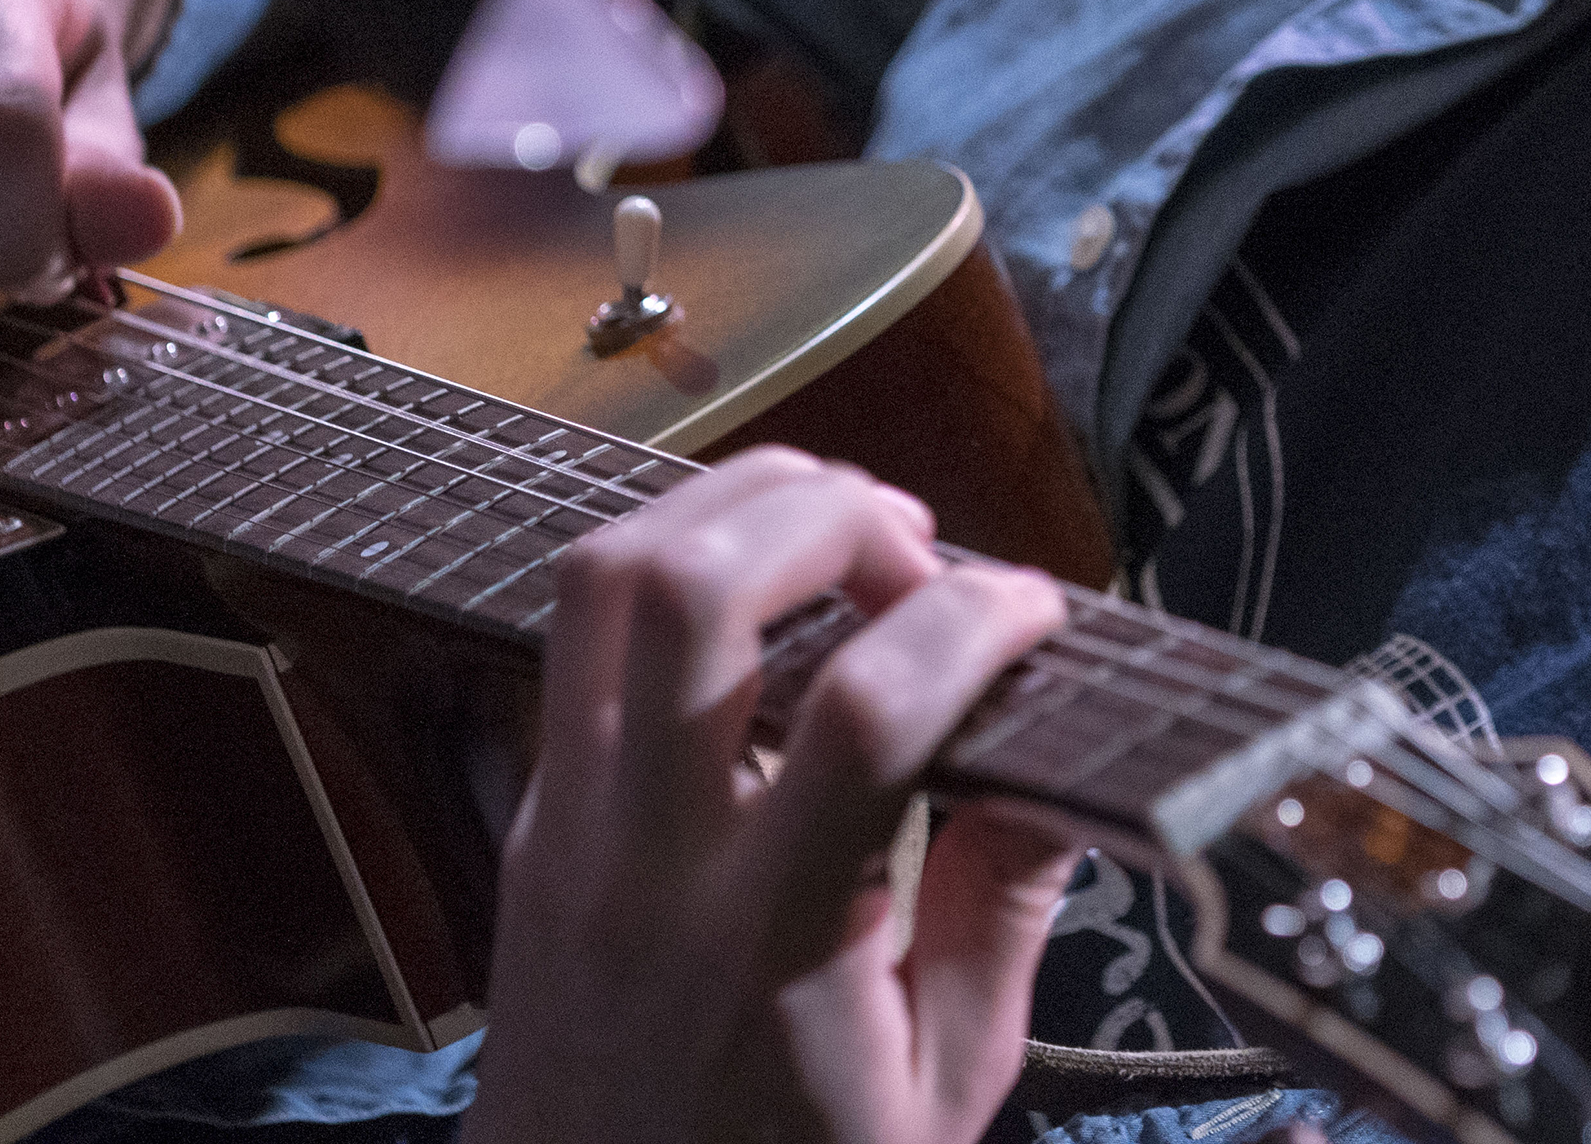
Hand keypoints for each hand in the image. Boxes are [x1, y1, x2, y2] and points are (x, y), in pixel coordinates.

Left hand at [466, 449, 1082, 1143]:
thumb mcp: (941, 1085)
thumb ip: (1001, 913)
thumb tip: (1059, 768)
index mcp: (767, 942)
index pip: (861, 711)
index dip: (972, 620)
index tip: (1039, 613)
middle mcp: (641, 861)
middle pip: (690, 591)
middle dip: (831, 515)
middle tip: (923, 552)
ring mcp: (562, 824)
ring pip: (604, 577)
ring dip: (739, 506)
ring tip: (846, 534)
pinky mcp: (531, 812)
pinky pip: (577, 631)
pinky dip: (683, 565)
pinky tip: (771, 599)